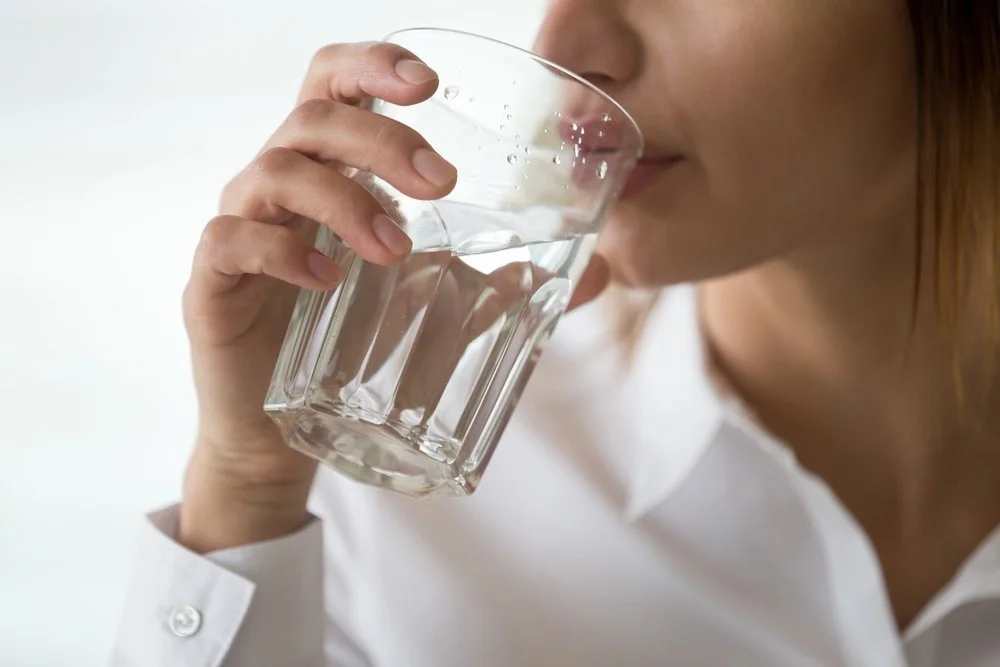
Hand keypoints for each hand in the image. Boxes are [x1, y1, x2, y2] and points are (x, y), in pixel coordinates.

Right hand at [178, 41, 609, 551]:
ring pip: (274, 171)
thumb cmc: (353, 346)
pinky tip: (330, 279)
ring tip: (397, 248)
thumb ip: (506, 281)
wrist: (280, 430)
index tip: (430, 86)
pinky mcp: (212, 284)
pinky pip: (231, 241)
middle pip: (314, 119)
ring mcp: (242, 229)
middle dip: (383, 141)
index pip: (335, 85)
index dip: (373, 66)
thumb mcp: (436, 304)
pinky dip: (283, 250)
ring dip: (346, 201)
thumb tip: (601, 272)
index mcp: (329, 171)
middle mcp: (279, 186)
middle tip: (443, 184)